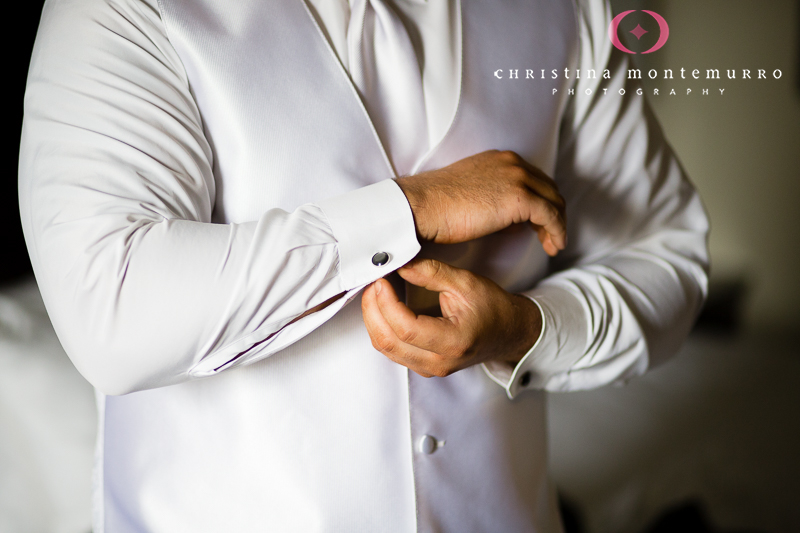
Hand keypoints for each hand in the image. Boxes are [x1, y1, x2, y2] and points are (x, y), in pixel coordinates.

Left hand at [361, 259, 541, 376]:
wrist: (510, 332)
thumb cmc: (493, 308)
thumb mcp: (466, 283)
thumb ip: (431, 273)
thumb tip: (400, 264)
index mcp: (453, 342)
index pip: (406, 327)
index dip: (386, 303)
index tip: (380, 281)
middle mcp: (439, 362)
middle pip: (388, 342)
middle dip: (372, 310)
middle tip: (372, 284)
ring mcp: (430, 368)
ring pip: (386, 348)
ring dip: (374, 319)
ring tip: (375, 293)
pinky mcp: (424, 366)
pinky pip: (393, 350)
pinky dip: (382, 328)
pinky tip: (383, 308)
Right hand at [395, 150, 566, 255]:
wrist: (422, 207)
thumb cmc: (436, 205)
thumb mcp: (470, 191)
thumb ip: (491, 195)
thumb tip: (505, 214)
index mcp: (499, 159)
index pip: (534, 178)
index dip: (542, 201)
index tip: (539, 222)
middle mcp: (512, 163)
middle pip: (548, 188)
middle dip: (554, 213)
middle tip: (550, 236)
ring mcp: (517, 178)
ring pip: (554, 202)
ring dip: (557, 225)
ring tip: (553, 245)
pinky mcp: (519, 198)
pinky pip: (550, 216)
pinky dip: (556, 232)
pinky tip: (552, 247)